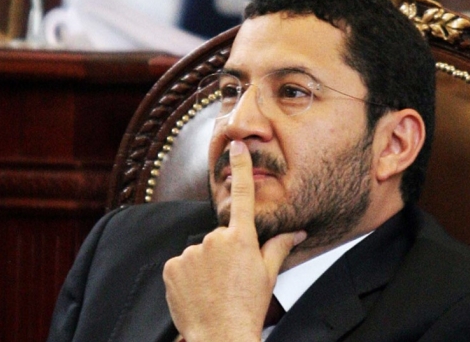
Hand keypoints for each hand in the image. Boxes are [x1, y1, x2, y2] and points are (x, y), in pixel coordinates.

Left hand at [163, 140, 305, 340]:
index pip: (243, 195)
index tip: (236, 145)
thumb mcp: (268, 275)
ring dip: (206, 264)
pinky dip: (188, 274)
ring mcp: (191, 253)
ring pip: (200, 251)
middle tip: (231, 276)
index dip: (240, 167)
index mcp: (241, 239)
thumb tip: (296, 231)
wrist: (220, 336)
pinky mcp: (172, 266)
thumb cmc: (248, 306)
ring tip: (214, 288)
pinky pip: (182, 263)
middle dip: (225, 250)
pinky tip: (198, 291)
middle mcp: (214, 240)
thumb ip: (279, 247)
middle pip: (219, 235)